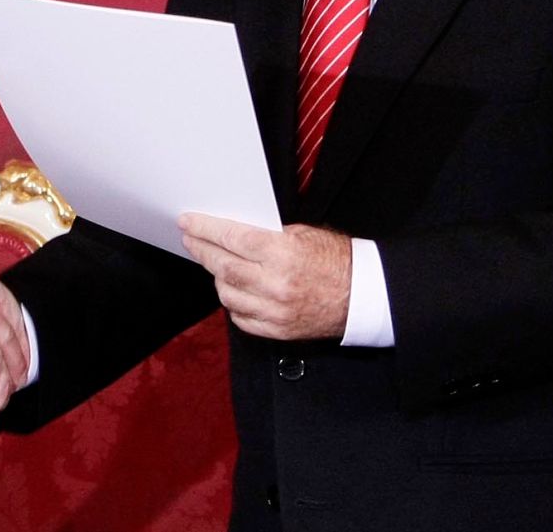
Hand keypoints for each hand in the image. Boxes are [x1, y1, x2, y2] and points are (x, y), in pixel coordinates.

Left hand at [179, 213, 350, 340]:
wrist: (363, 295)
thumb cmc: (338, 261)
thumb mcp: (304, 234)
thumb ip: (268, 235)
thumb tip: (234, 233)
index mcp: (283, 254)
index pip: (232, 238)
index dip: (205, 229)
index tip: (188, 222)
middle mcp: (276, 284)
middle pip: (223, 266)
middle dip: (201, 250)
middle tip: (190, 240)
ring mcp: (275, 311)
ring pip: (227, 294)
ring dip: (216, 277)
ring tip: (214, 263)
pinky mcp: (278, 331)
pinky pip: (241, 318)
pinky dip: (233, 303)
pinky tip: (233, 290)